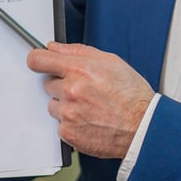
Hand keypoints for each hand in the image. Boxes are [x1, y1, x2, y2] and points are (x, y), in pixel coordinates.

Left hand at [27, 42, 153, 158]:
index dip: (38, 60)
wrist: (142, 127)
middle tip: (84, 90)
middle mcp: (70, 91)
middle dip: (62, 85)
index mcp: (79, 70)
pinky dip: (71, 124)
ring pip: (53, 105)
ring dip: (66, 106)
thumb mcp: (110, 61)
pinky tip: (89, 120)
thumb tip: (55, 47)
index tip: (39, 62)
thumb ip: (78, 51)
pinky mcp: (68, 133)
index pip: (39, 60)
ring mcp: (67, 113)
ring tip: (89, 107)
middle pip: (48, 84)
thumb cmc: (131, 95)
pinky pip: (59, 125)